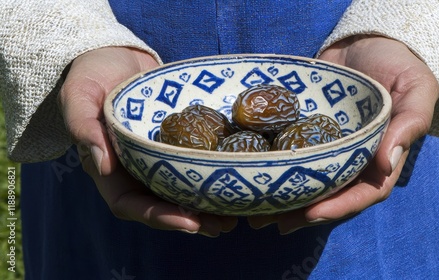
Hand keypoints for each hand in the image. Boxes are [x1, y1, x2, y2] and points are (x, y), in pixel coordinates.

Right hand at [59, 47, 237, 236]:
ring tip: (235, 215)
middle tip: (222, 226)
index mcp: (110, 168)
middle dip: (192, 219)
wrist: (118, 56)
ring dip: (208, 206)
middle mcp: (136, 169)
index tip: (189, 221)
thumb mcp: (79, 95)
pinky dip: (214, 175)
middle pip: (163, 206)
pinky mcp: (178, 143)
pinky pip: (195, 163)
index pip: (131, 205)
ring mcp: (159, 157)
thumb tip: (102, 166)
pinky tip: (236, 178)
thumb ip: (84, 127)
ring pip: (183, 190)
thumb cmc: (91, 74)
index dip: (159, 217)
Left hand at [248, 36, 438, 233]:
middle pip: (329, 194)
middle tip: (270, 222)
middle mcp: (354, 158)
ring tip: (254, 211)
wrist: (369, 39)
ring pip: (307, 178)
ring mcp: (329, 145)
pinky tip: (254, 173)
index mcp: (382, 156)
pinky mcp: (308, 129)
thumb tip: (387, 164)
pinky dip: (275, 164)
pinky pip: (292, 150)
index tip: (311, 213)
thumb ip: (408, 123)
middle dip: (301, 211)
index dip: (338, 206)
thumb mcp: (416, 88)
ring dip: (284, 197)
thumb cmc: (401, 63)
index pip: (364, 192)